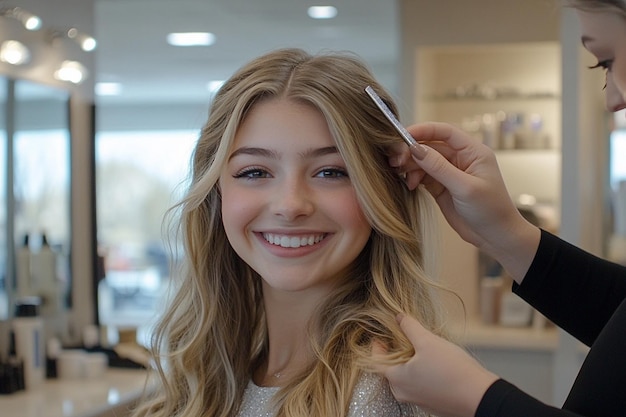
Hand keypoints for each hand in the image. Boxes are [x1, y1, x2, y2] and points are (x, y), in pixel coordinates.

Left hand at [374, 314, 498, 416]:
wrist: (480, 396)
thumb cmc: (452, 370)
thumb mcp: (427, 341)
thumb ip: (410, 327)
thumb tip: (399, 317)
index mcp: (397, 379)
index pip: (376, 361)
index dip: (377, 346)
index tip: (380, 336)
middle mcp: (403, 393)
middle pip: (390, 370)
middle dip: (393, 354)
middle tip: (400, 339)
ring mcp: (418, 400)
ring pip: (405, 378)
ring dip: (408, 362)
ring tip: (419, 348)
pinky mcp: (431, 403)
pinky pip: (418, 384)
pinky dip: (420, 372)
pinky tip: (433, 362)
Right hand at [389, 122, 539, 281]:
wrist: (496, 237)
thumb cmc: (490, 211)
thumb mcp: (464, 188)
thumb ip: (439, 167)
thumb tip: (416, 148)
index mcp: (473, 152)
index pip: (445, 132)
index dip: (423, 130)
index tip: (403, 135)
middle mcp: (461, 159)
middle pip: (430, 146)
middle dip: (412, 150)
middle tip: (396, 160)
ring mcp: (450, 173)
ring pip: (424, 161)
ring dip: (410, 165)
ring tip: (400, 174)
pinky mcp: (441, 187)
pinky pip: (422, 175)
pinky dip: (413, 177)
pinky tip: (409, 184)